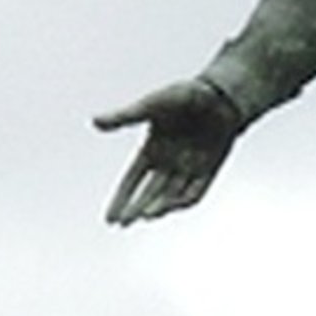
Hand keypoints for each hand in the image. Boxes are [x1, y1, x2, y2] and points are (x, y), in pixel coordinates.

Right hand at [94, 79, 243, 225]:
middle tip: (123, 223)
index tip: (110, 219)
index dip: (121, 199)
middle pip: (149, 193)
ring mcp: (189, 167)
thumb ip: (124, 116)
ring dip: (157, 207)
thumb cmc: (184, 95)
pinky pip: (195, 191)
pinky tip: (171, 206)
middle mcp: (169, 162)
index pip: (132, 180)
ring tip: (145, 215)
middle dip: (135, 209)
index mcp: (152, 149)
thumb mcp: (150, 105)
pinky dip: (183, 200)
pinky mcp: (208, 169)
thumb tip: (95, 122)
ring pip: (170, 195)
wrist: (221, 93)